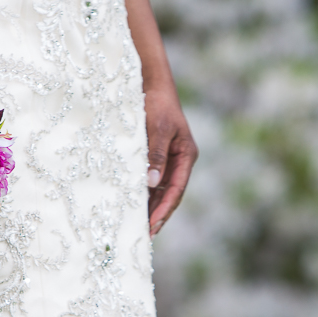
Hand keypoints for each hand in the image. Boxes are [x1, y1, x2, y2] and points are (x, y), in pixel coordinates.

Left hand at [145, 86, 197, 236]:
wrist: (150, 81)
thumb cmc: (157, 103)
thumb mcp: (159, 129)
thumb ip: (156, 156)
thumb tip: (152, 184)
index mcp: (186, 156)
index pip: (176, 190)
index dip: (164, 210)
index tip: (152, 227)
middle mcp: (179, 160)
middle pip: (169, 194)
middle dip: (157, 214)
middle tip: (144, 235)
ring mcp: (167, 158)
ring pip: (159, 189)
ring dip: (149, 206)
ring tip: (137, 225)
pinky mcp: (154, 154)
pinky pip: (149, 179)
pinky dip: (142, 192)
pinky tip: (132, 204)